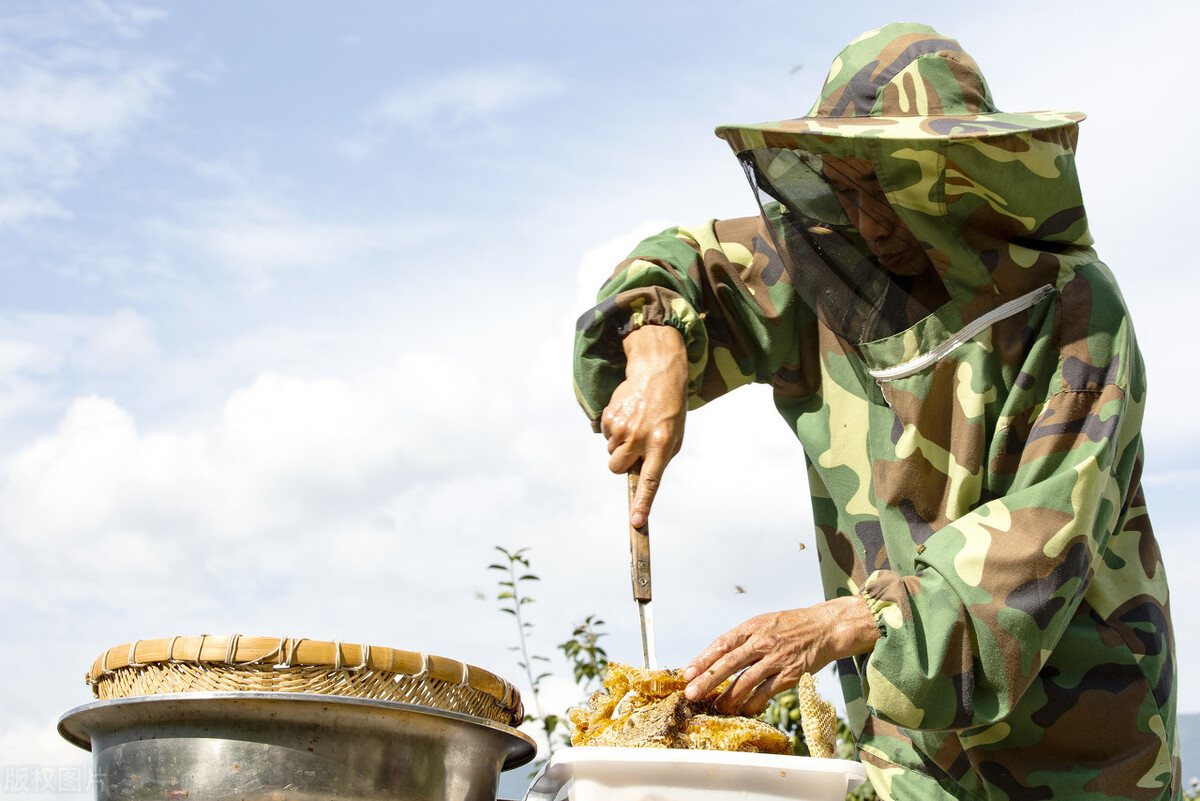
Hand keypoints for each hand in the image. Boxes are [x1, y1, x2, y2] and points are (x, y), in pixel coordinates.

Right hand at [601, 325, 687, 527]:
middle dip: (623, 464)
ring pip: (611, 452)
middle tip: (635, 448)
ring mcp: (623, 427)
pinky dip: (615, 430)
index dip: (643, 503)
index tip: (636, 522)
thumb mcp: (674, 437)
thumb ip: (658, 460)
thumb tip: (639, 480)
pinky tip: (629, 415)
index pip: (651, 481)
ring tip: (637, 424)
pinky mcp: (610, 416)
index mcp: (661, 445)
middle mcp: (640, 438)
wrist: (658, 373)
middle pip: (617, 469)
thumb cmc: (669, 412)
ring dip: (621, 444)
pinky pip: (606, 435)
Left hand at [681, 596, 879, 715]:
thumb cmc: (789, 626)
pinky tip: (743, 710)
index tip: (686, 673)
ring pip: (746, 681)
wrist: (824, 628)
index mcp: (752, 627)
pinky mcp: (790, 674)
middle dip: (707, 680)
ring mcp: (776, 659)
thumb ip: (741, 639)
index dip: (703, 660)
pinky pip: (766, 692)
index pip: (722, 644)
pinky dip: (752, 703)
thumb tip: (714, 659)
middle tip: (691, 693)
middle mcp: (762, 642)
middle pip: (729, 663)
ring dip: (728, 697)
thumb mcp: (763, 623)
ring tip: (716, 707)